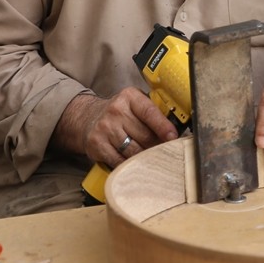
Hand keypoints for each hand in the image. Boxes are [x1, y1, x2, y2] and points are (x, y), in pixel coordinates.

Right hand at [57, 89, 177, 165]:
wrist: (86, 118)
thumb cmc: (119, 113)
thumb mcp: (134, 103)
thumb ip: (153, 112)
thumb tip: (176, 129)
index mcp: (129, 97)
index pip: (150, 112)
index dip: (163, 127)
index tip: (174, 137)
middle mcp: (116, 111)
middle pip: (145, 136)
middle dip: (157, 146)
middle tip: (165, 152)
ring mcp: (105, 129)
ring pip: (134, 151)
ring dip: (146, 157)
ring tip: (152, 159)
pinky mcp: (97, 145)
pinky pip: (120, 161)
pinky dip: (130, 165)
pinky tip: (135, 164)